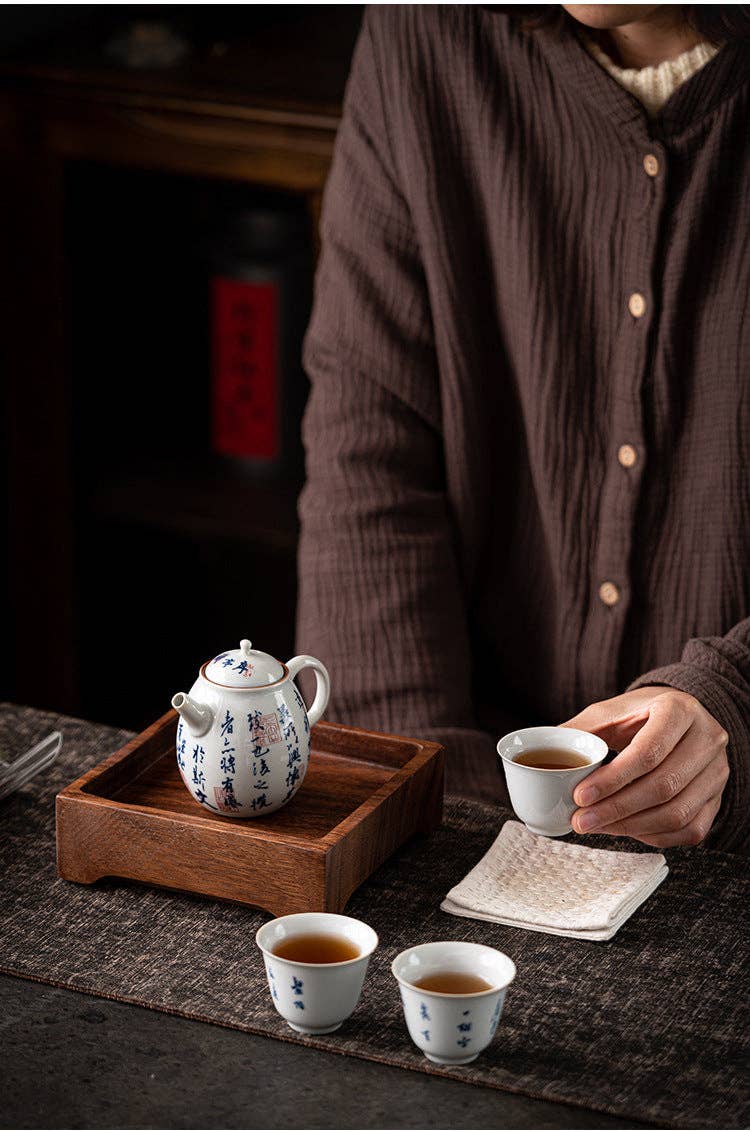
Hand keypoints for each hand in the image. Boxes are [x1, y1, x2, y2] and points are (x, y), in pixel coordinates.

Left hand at [561, 687, 729, 846]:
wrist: (679, 718)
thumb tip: (546, 751)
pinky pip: (690, 829)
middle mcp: (707, 739)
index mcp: (679, 710)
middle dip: (616, 809)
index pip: (648, 752)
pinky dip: (654, 836)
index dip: (612, 780)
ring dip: (631, 827)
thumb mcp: (609, 712)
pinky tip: (624, 829)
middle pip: (663, 786)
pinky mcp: (718, 798)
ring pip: (677, 813)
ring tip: (595, 826)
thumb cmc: (639, 715)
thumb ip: (580, 731)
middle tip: (581, 820)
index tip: (580, 796)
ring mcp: (718, 771)